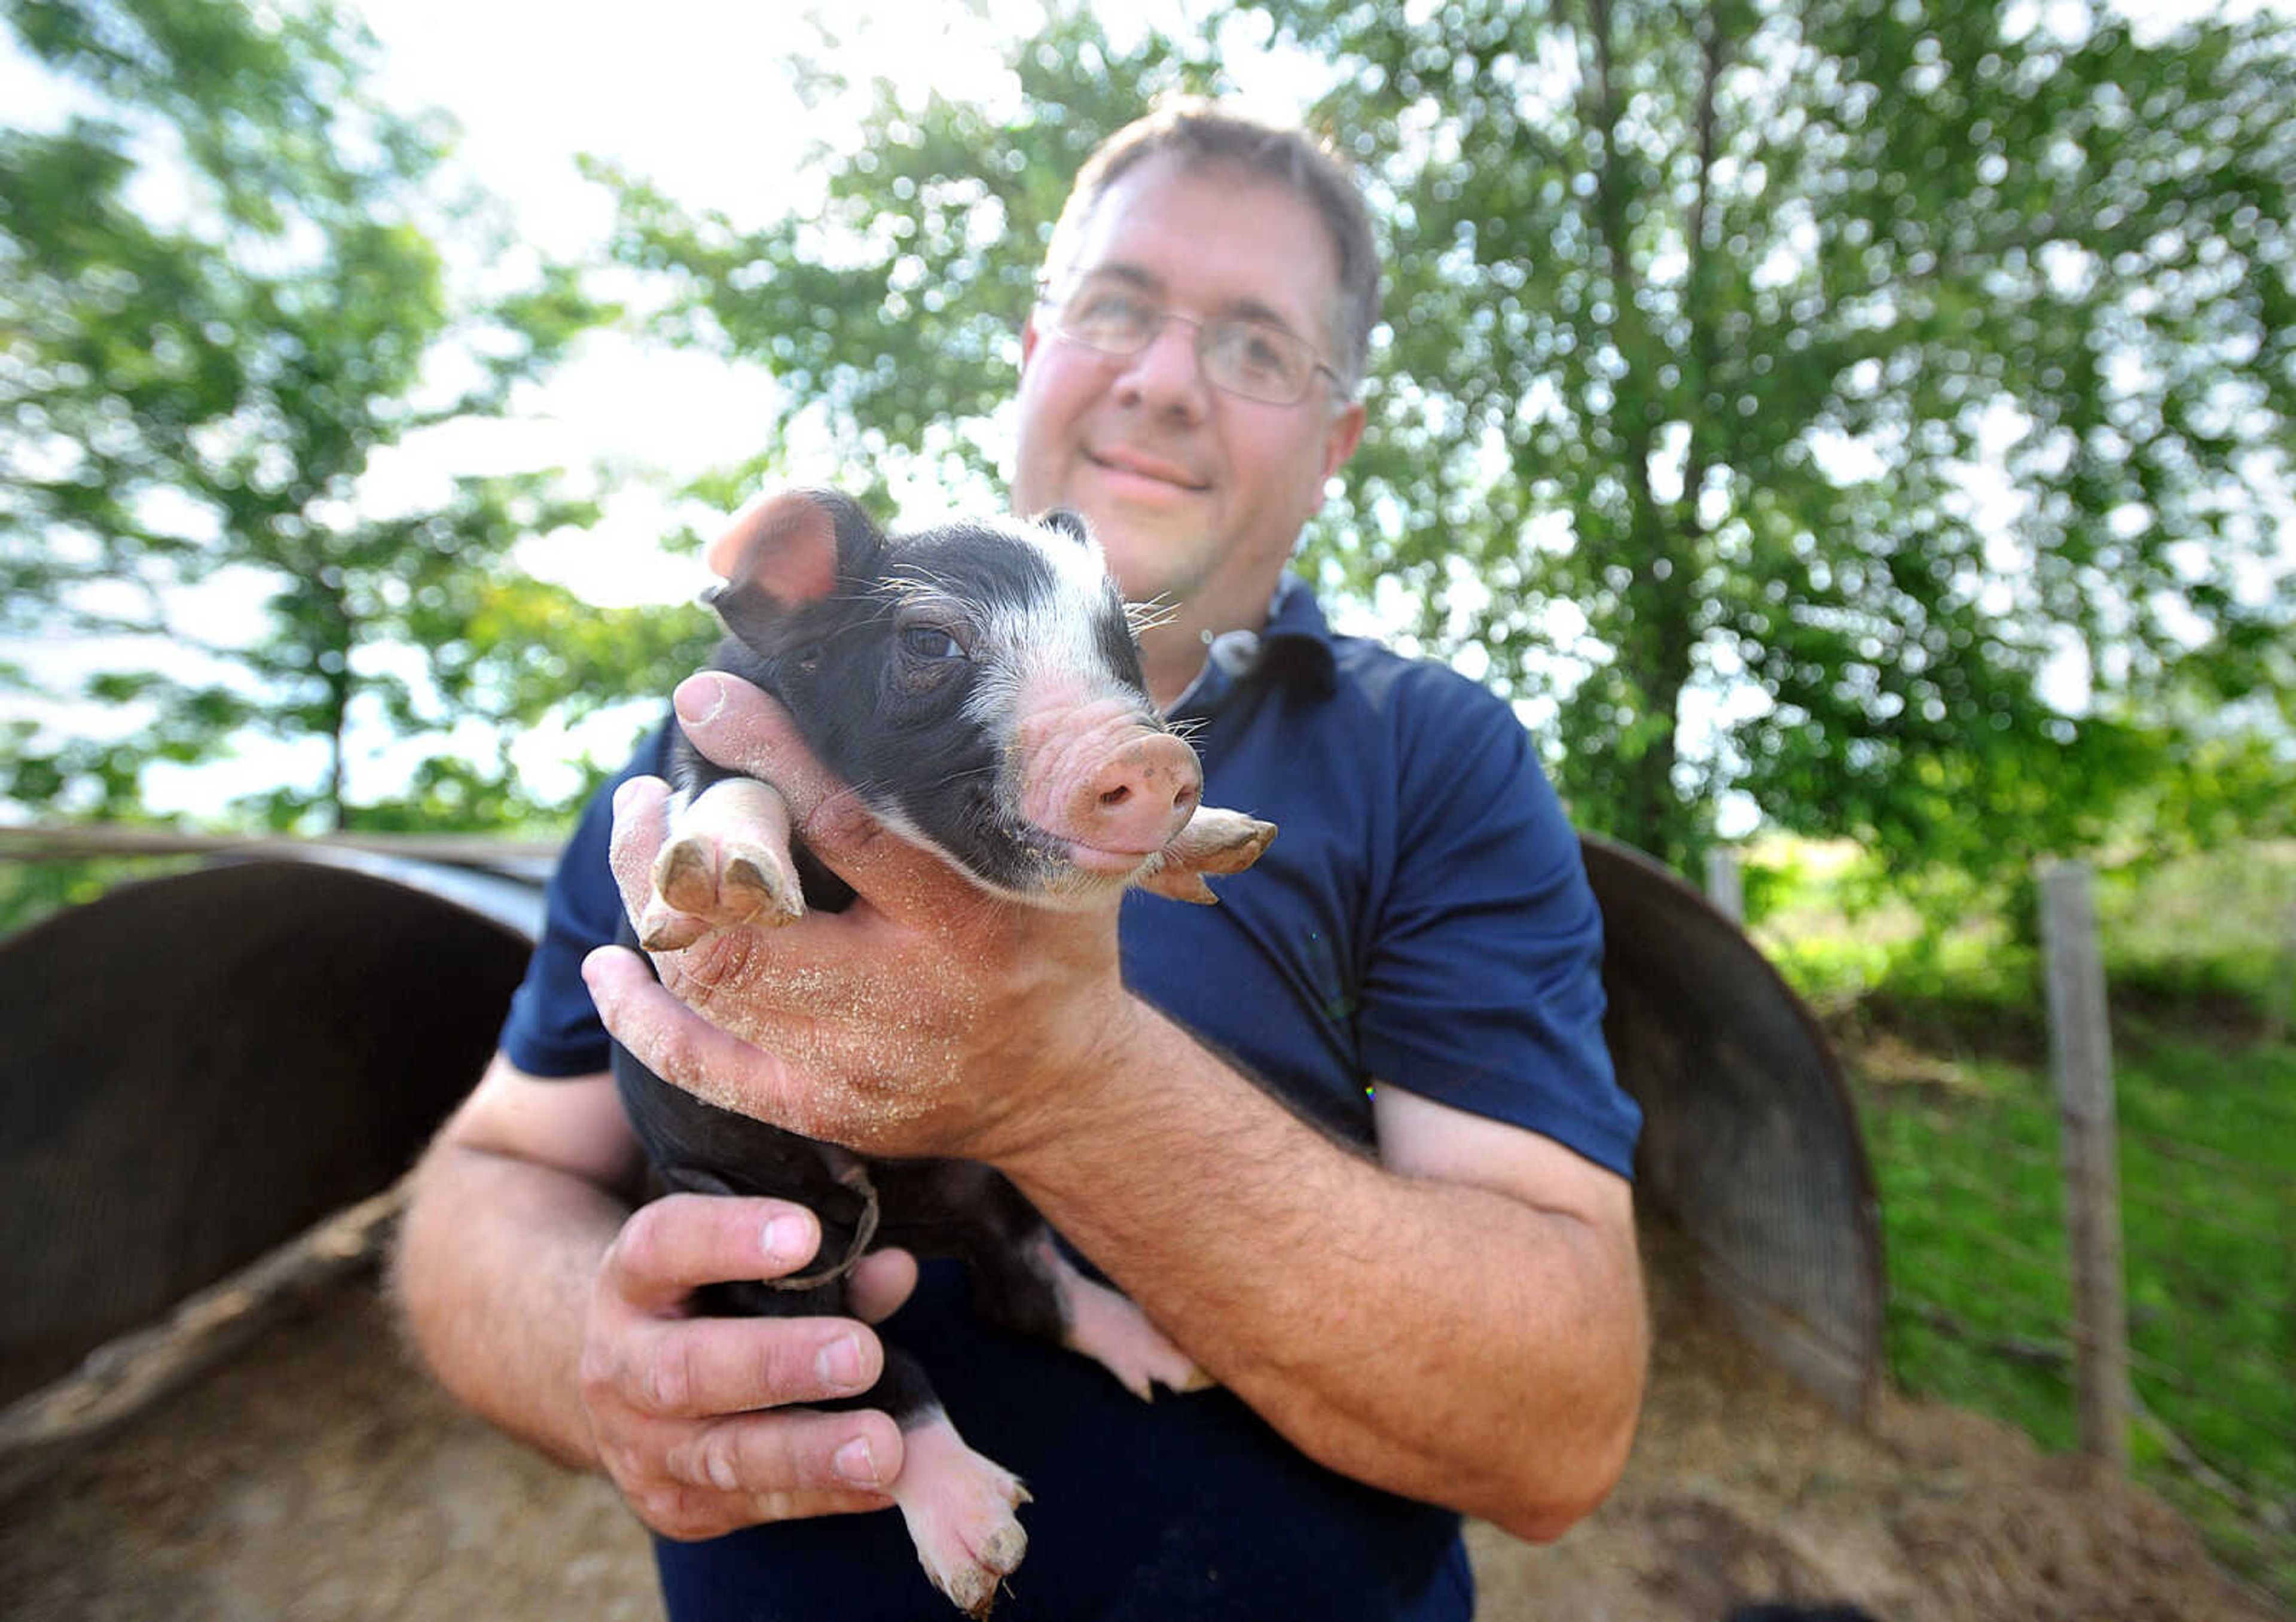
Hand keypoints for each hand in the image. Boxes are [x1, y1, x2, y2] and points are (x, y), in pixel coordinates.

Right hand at [577, 1191, 918, 1540]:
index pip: (663, 1246)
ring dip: (809, 1454)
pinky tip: (883, 1485)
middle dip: (778, 1363)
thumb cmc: (705, 1302)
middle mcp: (620, 1365)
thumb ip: (820, 1266)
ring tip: (881, 1446)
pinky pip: (753, 1506)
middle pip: (685, 1369)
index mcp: (631, 1281)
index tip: (807, 1232)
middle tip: (860, 1354)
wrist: (617, 1384)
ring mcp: (639, 1446)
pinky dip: (825, 1496)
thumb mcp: (737, 1264)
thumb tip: (894, 1272)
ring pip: (720, 1456)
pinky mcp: (673, 1506)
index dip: (728, 1237)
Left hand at [581, 671, 1144, 1164]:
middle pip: (744, 921)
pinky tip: (610, 965)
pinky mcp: (820, 1109)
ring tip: (637, 840)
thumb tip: (888, 684)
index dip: (765, 754)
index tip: (704, 698)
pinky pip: (701, 1067)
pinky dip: (640, 1014)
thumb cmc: (1050, 944)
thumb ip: (974, 793)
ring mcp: (855, 1063)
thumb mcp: (1043, 859)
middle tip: (647, 793)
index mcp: (967, 920)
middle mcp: (905, 997)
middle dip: (669, 849)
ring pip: (708, 982)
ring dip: (646, 905)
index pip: (847, 827)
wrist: (1065, 1086)